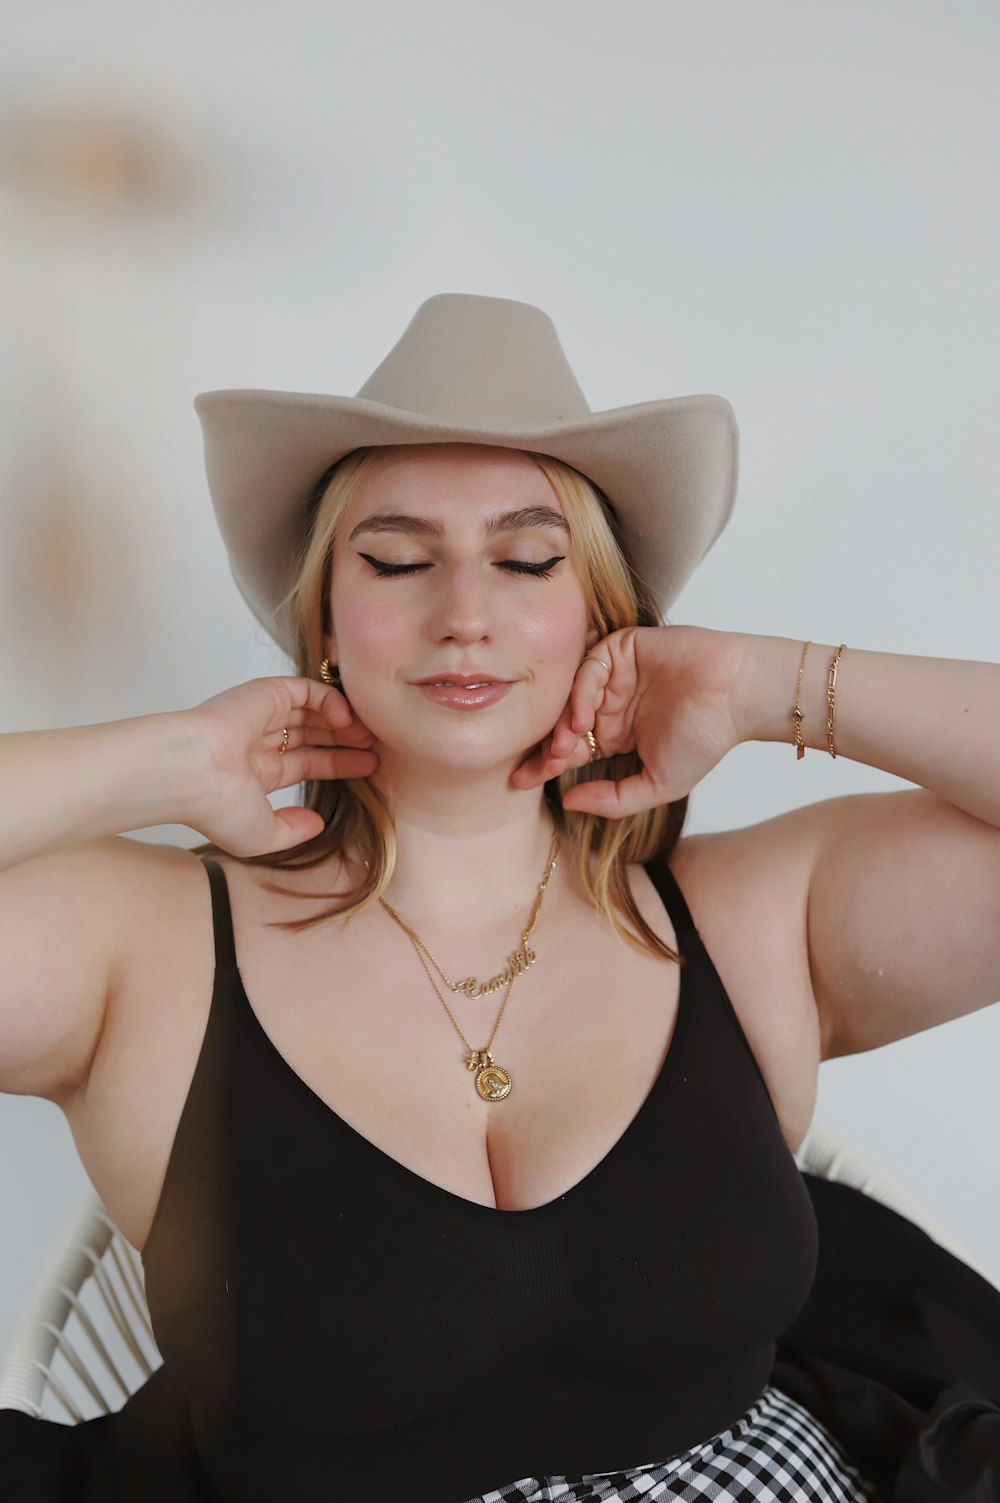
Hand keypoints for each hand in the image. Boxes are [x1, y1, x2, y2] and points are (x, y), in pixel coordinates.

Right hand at [188, 675, 377, 855]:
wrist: (195, 774)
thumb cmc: (217, 807)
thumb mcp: (262, 835)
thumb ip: (292, 831)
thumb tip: (317, 823)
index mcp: (258, 772)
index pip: (308, 763)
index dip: (339, 764)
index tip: (370, 769)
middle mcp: (261, 741)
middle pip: (316, 736)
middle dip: (347, 742)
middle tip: (379, 749)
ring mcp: (263, 715)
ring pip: (314, 712)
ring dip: (345, 722)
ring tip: (370, 737)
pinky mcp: (266, 692)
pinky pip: (308, 690)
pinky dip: (331, 701)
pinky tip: (346, 721)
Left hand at [511, 626, 747, 816]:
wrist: (736, 697)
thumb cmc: (706, 740)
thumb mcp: (656, 785)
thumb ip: (613, 800)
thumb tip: (568, 804)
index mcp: (617, 735)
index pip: (570, 749)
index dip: (545, 764)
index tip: (518, 781)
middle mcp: (611, 704)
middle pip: (562, 722)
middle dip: (548, 745)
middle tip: (542, 764)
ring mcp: (615, 676)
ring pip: (570, 696)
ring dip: (562, 722)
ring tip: (565, 746)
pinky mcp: (622, 649)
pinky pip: (588, 667)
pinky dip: (580, 691)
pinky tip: (584, 716)